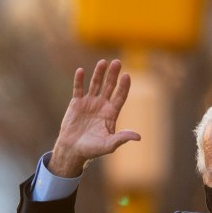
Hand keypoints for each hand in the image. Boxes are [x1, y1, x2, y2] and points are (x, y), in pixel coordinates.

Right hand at [49, 59, 140, 176]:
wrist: (72, 150)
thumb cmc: (92, 149)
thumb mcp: (109, 145)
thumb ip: (122, 138)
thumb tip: (138, 137)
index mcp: (111, 113)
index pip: (120, 96)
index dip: (124, 86)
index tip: (127, 76)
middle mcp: (102, 105)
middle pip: (110, 86)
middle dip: (113, 75)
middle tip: (117, 62)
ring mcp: (89, 102)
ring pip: (95, 84)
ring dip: (99, 73)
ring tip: (103, 62)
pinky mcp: (76, 103)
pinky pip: (78, 89)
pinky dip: (79, 80)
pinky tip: (81, 71)